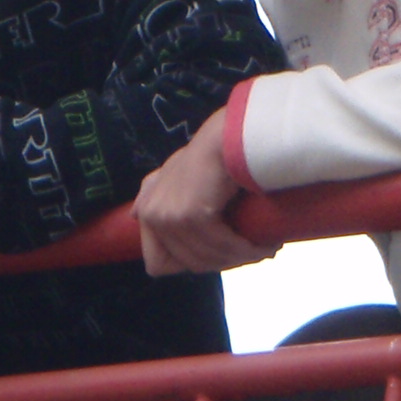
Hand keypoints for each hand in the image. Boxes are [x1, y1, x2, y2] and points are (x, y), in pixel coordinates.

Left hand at [135, 117, 275, 274]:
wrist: (227, 136)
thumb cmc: (208, 152)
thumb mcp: (172, 172)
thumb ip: (152, 190)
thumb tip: (135, 214)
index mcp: (146, 211)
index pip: (158, 264)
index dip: (190, 264)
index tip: (219, 253)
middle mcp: (152, 216)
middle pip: (189, 264)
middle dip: (223, 264)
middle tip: (252, 255)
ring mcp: (170, 217)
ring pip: (207, 258)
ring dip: (239, 259)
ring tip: (265, 251)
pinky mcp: (193, 215)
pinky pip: (221, 245)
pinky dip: (246, 250)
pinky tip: (265, 247)